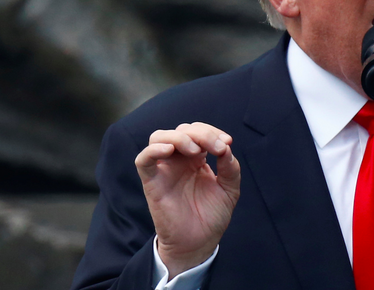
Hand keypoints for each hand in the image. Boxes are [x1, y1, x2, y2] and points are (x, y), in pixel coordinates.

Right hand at [135, 122, 240, 278]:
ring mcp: (164, 170)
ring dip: (179, 137)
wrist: (199, 243)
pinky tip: (169, 150)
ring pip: (159, 137)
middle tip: (217, 147)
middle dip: (202, 133)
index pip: (198, 132)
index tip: (227, 142)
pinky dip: (153, 150)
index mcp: (196, 159)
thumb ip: (230, 168)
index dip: (212, 132)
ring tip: (196, 150)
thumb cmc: (212, 216)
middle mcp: (179, 161)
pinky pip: (143, 160)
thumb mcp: (230, 189)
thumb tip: (226, 147)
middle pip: (182, 130)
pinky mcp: (152, 183)